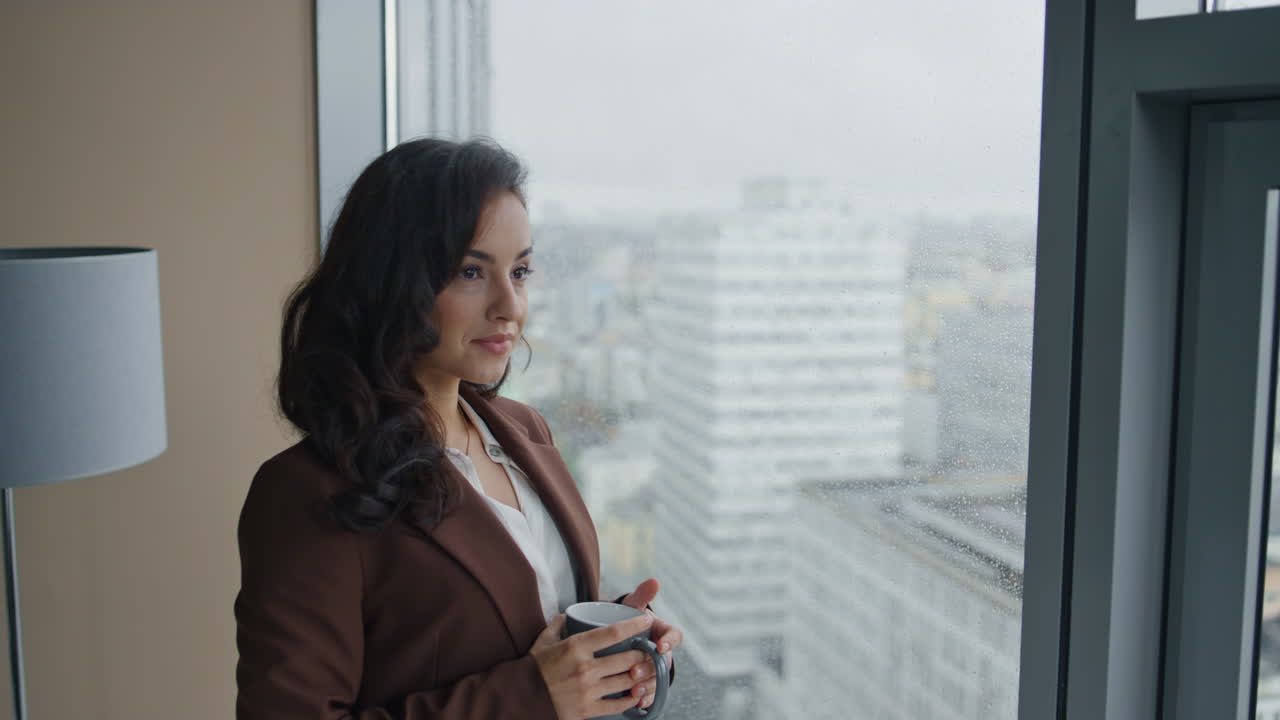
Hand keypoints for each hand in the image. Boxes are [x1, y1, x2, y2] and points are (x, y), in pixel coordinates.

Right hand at [530, 613, 654, 719]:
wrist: (519, 699)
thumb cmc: (531, 668)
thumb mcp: (543, 642)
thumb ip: (557, 625)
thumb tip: (566, 615)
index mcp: (575, 647)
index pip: (614, 633)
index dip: (635, 625)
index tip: (646, 620)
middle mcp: (585, 667)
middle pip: (627, 658)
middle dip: (644, 653)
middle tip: (651, 649)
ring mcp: (588, 690)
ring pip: (626, 681)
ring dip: (641, 675)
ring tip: (648, 670)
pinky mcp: (587, 710)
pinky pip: (618, 704)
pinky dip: (631, 699)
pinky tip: (637, 693)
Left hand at [618, 578, 683, 709]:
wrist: (620, 638)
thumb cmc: (629, 621)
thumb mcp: (633, 607)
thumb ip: (641, 595)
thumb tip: (653, 580)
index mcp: (664, 632)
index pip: (675, 635)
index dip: (670, 641)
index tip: (660, 645)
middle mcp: (663, 651)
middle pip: (664, 661)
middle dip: (651, 667)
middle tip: (635, 671)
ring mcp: (657, 668)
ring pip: (658, 679)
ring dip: (648, 686)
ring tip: (634, 690)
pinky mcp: (649, 682)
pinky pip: (652, 693)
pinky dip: (646, 699)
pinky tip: (637, 704)